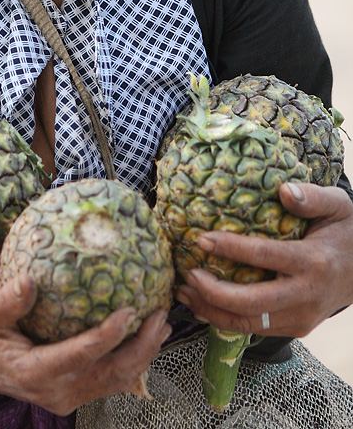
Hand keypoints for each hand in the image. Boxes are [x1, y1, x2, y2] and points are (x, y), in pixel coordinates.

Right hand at [0, 275, 170, 414]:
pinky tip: (142, 341)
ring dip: (142, 355)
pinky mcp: (71, 394)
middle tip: (161, 316)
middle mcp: (55, 391)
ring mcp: (65, 397)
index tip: (131, 309)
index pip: (81, 355)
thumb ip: (7, 302)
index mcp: (34, 372)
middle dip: (141, 347)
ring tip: (161, 326)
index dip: (108, 334)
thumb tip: (28, 280)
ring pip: (115, 381)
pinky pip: (108, 382)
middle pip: (110, 373)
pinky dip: (130, 363)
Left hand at [175, 182, 352, 337]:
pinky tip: (202, 304)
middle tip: (187, 274)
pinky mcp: (295, 328)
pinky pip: (254, 329)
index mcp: (314, 262)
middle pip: (251, 304)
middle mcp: (306, 295)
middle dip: (213, 292)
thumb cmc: (345, 231)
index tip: (201, 238)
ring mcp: (301, 317)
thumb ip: (312, 197)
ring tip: (183, 292)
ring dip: (211, 311)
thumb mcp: (337, 206)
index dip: (230, 248)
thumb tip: (284, 191)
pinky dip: (224, 319)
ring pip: (248, 324)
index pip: (265, 256)